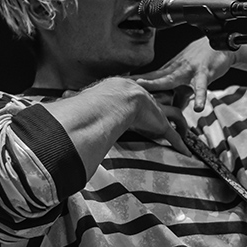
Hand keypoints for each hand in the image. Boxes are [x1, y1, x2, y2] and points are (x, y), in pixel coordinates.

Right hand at [63, 82, 189, 155]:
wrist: (114, 99)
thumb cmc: (99, 98)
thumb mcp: (87, 98)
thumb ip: (75, 100)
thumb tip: (58, 99)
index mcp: (131, 95)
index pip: (142, 97)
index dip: (146, 101)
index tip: (148, 105)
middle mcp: (147, 101)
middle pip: (163, 102)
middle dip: (171, 105)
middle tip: (177, 109)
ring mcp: (155, 112)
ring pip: (175, 114)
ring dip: (181, 123)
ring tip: (187, 132)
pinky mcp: (160, 124)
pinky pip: (174, 134)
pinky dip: (181, 144)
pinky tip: (187, 152)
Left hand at [133, 37, 236, 111]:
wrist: (222, 45)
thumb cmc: (203, 60)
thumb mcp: (189, 78)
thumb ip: (182, 96)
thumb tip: (174, 112)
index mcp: (172, 70)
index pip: (150, 77)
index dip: (135, 82)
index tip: (118, 85)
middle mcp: (177, 69)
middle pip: (155, 77)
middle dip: (140, 83)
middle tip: (124, 87)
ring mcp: (190, 70)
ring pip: (173, 79)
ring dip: (159, 85)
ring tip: (149, 94)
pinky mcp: (204, 73)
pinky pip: (201, 87)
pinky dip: (200, 97)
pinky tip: (198, 107)